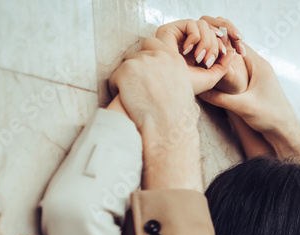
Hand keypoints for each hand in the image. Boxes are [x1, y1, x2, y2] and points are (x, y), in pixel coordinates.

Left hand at [109, 36, 202, 189]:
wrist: (167, 127)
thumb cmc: (177, 117)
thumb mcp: (185, 89)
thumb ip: (172, 74)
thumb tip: (161, 75)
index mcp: (174, 59)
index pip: (153, 43)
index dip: (146, 56)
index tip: (145, 72)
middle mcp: (158, 56)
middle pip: (136, 53)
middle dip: (135, 68)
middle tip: (138, 87)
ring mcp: (141, 62)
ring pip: (125, 66)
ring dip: (126, 79)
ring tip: (135, 98)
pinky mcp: (125, 71)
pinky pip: (114, 78)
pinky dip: (117, 89)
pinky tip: (128, 102)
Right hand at [153, 18, 237, 95]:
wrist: (168, 84)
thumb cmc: (187, 84)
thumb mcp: (211, 77)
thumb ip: (224, 65)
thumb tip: (231, 51)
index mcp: (198, 53)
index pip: (216, 39)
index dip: (223, 44)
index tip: (226, 54)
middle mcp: (189, 43)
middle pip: (212, 32)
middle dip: (215, 46)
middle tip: (208, 61)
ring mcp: (180, 36)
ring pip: (203, 26)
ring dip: (206, 42)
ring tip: (199, 57)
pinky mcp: (171, 29)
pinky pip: (192, 23)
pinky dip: (194, 37)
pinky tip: (187, 50)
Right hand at [195, 25, 299, 160]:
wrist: (285, 131)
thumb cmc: (270, 117)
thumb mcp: (242, 107)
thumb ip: (220, 98)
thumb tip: (200, 90)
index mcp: (259, 65)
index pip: (236, 43)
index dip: (220, 43)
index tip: (204, 48)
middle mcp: (260, 66)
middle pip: (235, 51)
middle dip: (219, 53)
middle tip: (200, 56)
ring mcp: (258, 75)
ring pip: (237, 62)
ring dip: (223, 64)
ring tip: (205, 66)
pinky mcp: (256, 85)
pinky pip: (239, 73)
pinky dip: (228, 74)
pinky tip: (216, 80)